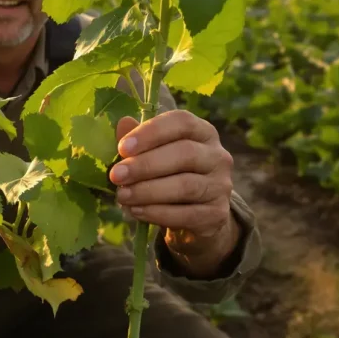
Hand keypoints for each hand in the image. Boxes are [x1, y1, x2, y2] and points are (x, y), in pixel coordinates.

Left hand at [108, 110, 239, 277]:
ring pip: (186, 186)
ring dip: (148, 191)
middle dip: (145, 165)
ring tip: (122, 196)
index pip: (182, 122)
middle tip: (116, 176)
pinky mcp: (217, 213)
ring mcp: (221, 186)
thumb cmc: (169, 174)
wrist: (196, 215)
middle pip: (185, 154)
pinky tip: (136, 211)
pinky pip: (187, 214)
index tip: (123, 148)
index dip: (151, 133)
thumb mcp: (155, 153)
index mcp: (203, 132)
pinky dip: (158, 213)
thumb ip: (140, 140)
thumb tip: (123, 122)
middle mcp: (217, 156)